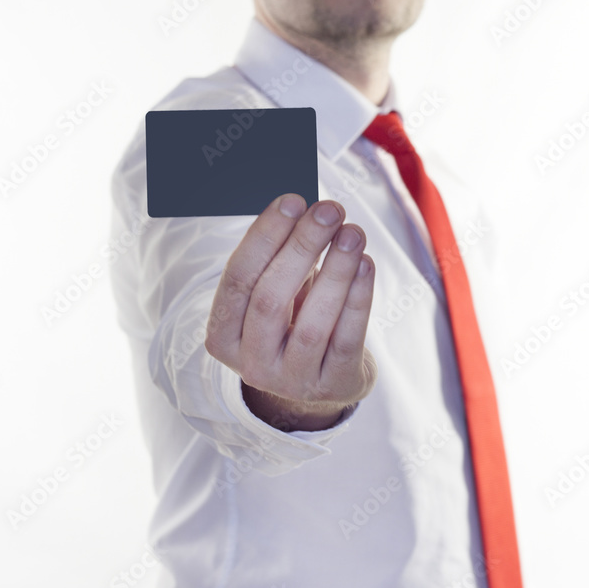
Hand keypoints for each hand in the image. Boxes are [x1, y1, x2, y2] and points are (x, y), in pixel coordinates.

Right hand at [204, 193, 377, 431]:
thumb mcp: (275, 294)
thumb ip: (278, 257)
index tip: (293, 200)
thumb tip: (303, 206)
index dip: (264, 237)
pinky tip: (365, 265)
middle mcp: (251, 364)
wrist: (324, 379)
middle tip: (329, 210)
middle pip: (270, 300)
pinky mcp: (332, 387)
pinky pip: (346, 339)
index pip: (237, 280)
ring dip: (335, 271)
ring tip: (353, 233)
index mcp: (223, 336)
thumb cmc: (294, 322)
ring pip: (311, 324)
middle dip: (302, 247)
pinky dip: (358, 298)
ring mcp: (292, 382)